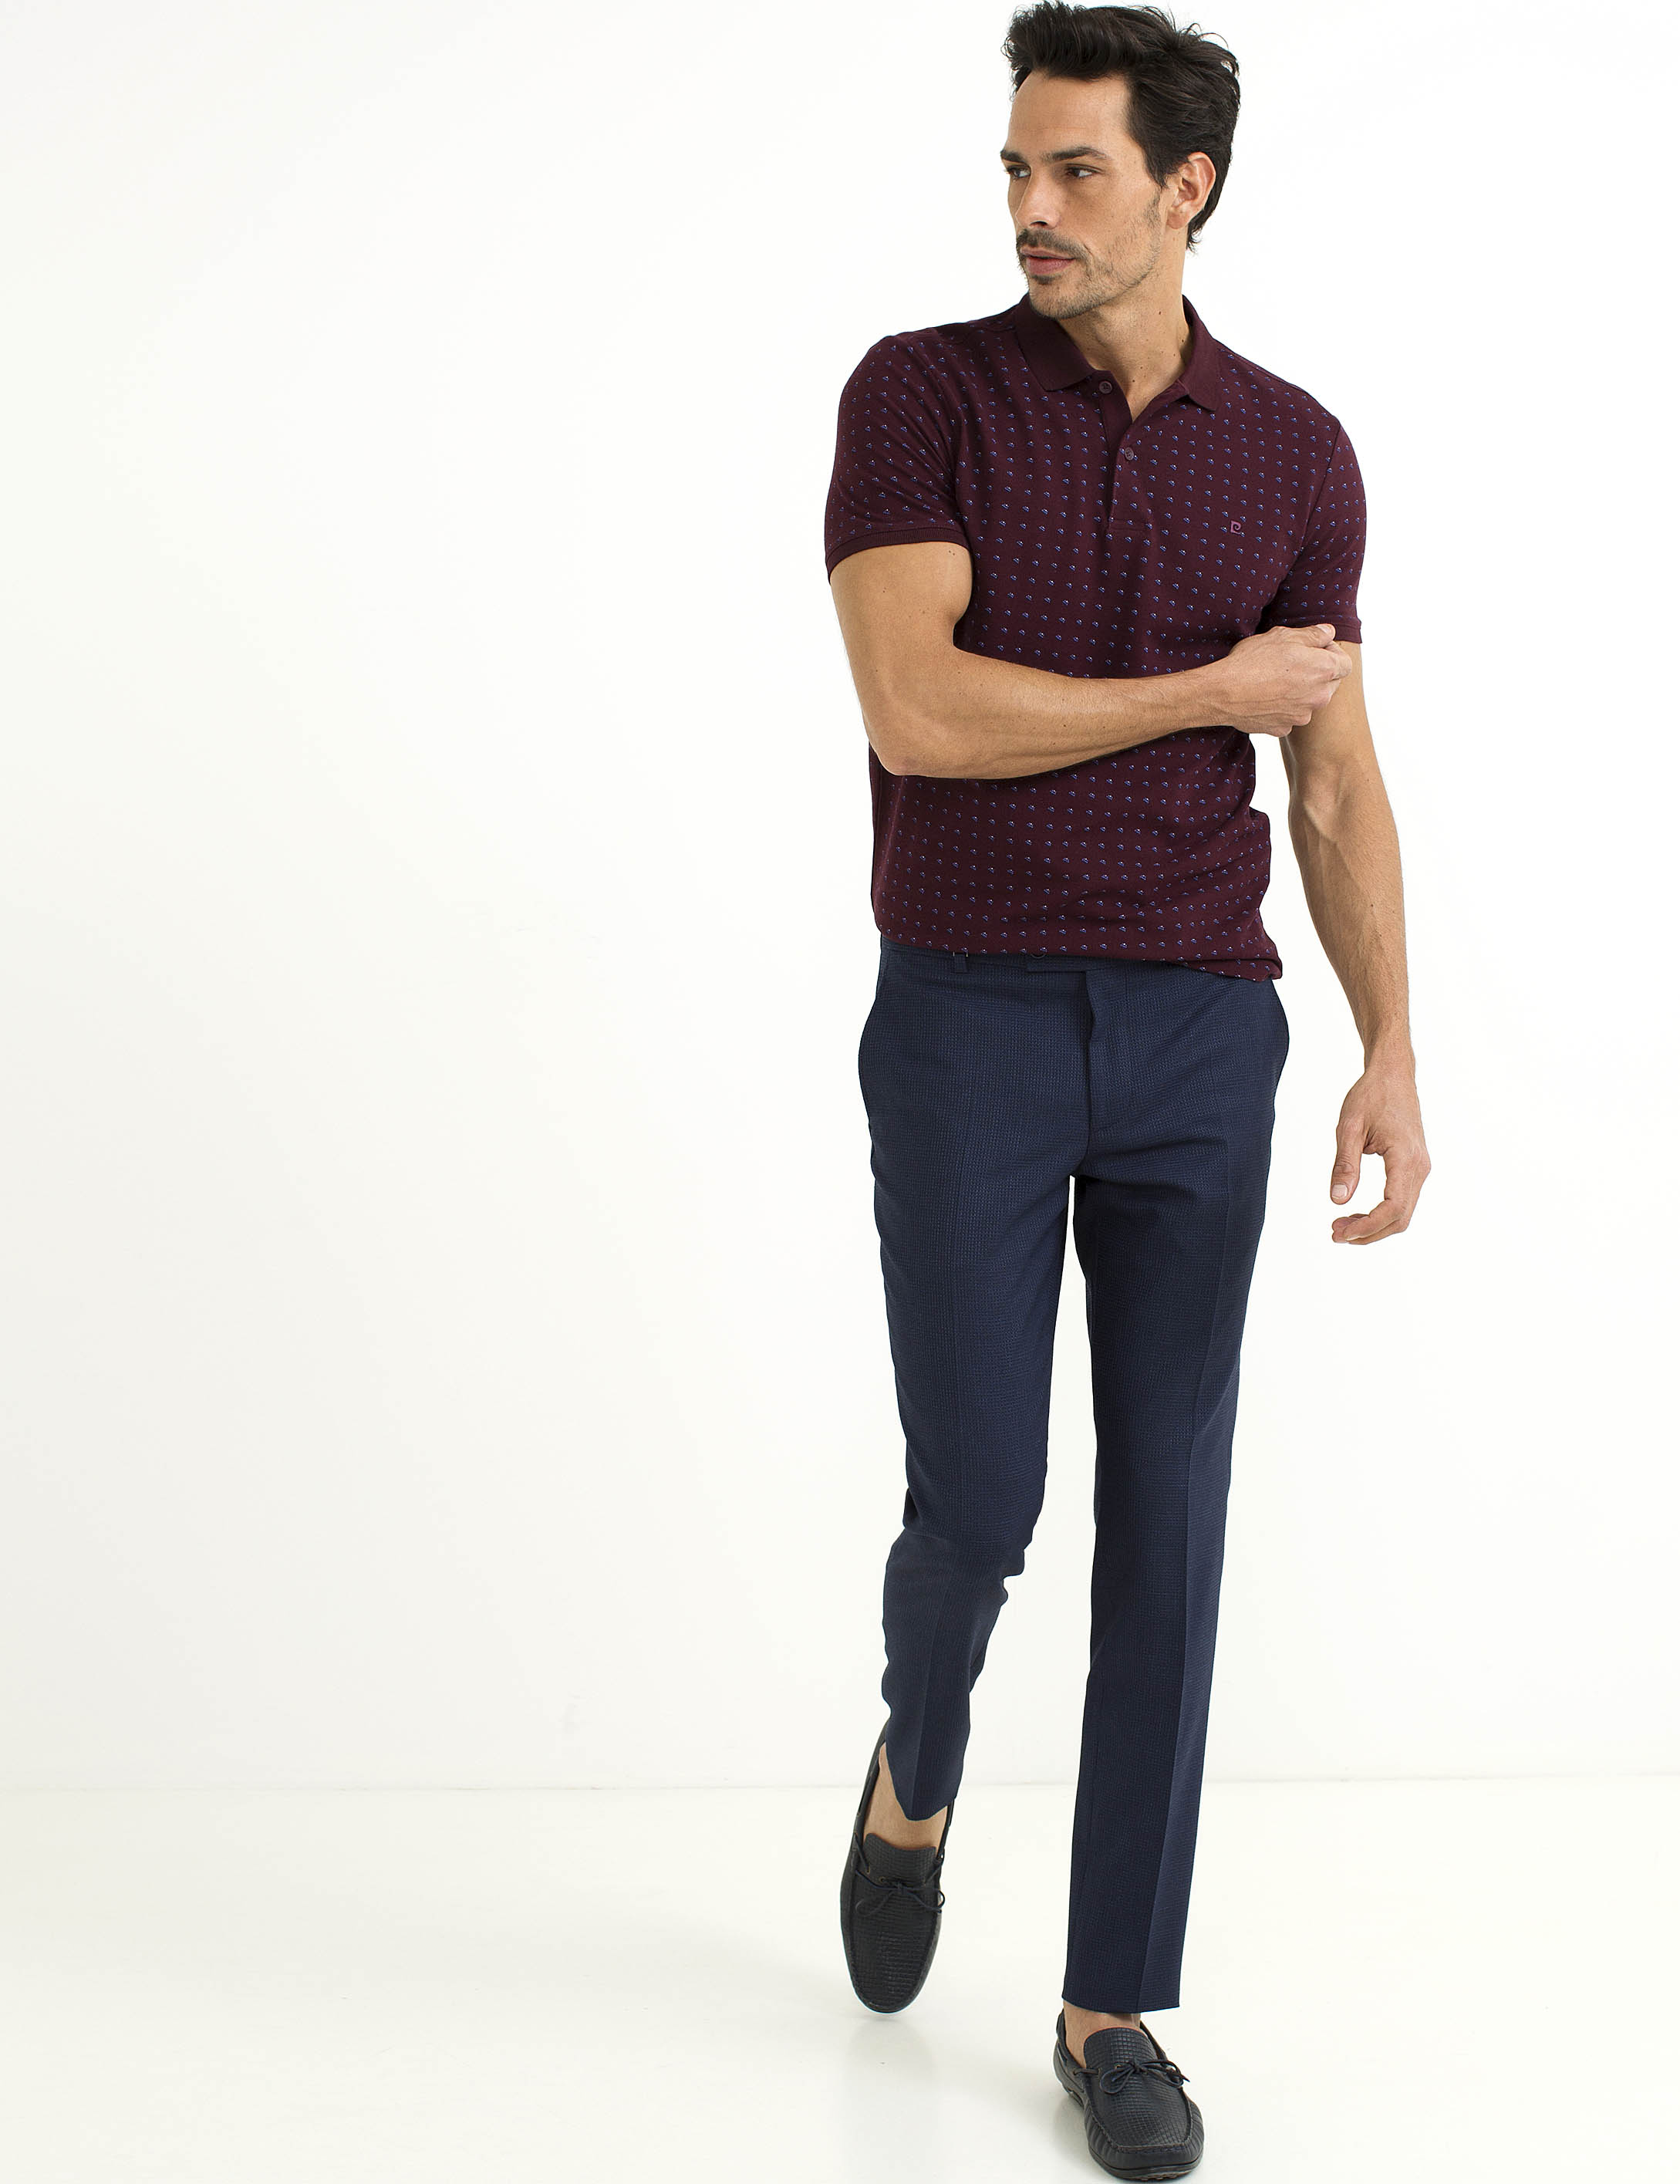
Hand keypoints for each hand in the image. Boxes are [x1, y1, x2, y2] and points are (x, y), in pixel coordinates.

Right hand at [1211, 623, 1351, 738]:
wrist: (1223, 692)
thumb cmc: (1253, 660)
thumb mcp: (1284, 635)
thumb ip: (1313, 634)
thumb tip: (1329, 633)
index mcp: (1324, 670)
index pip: (1345, 663)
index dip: (1331, 653)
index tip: (1313, 649)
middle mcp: (1319, 696)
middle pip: (1329, 684)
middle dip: (1316, 673)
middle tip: (1291, 663)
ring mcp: (1301, 716)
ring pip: (1308, 701)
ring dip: (1298, 692)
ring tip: (1273, 681)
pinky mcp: (1283, 728)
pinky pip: (1288, 717)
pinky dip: (1281, 709)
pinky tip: (1264, 698)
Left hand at [1328, 1057, 1430, 1243]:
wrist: (1393, 1075)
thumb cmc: (1371, 1095)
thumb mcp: (1349, 1126)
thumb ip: (1344, 1164)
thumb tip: (1338, 1201)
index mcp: (1406, 1157)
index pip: (1393, 1207)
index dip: (1368, 1226)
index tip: (1341, 1232)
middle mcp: (1419, 1167)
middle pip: (1400, 1217)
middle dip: (1368, 1232)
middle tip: (1335, 1233)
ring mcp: (1420, 1168)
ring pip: (1403, 1212)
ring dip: (1374, 1226)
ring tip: (1341, 1225)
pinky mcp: (1414, 1167)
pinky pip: (1402, 1200)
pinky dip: (1381, 1214)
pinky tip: (1357, 1213)